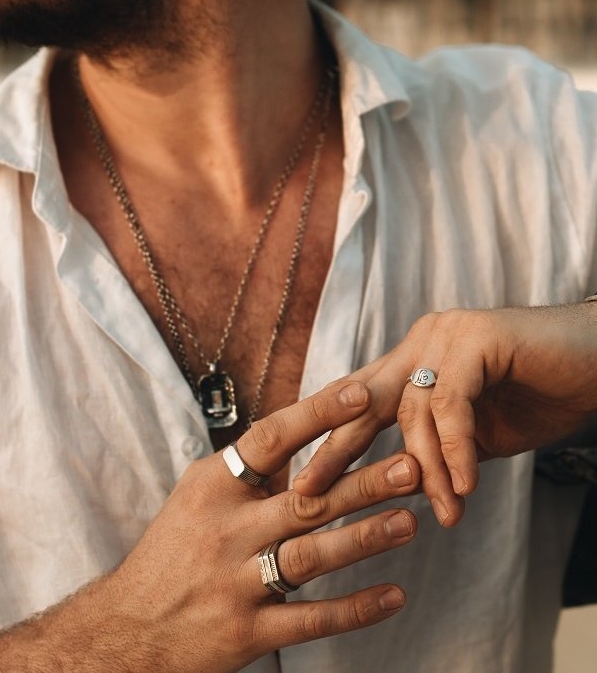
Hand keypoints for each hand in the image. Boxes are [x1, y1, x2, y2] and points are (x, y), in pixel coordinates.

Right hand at [102, 383, 418, 671]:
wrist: (127, 630)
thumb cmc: (170, 554)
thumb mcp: (195, 498)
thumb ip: (243, 471)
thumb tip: (300, 430)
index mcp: (212, 487)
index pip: (270, 439)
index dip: (317, 414)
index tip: (363, 396)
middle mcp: (225, 529)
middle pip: (305, 500)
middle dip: (362, 482)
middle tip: (411, 464)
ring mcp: (236, 581)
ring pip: (312, 555)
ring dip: (365, 537)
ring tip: (411, 521)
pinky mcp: (248, 632)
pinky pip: (311, 618)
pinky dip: (356, 609)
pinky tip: (394, 595)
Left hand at [293, 304, 596, 527]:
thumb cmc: (542, 395)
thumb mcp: (478, 434)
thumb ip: (439, 449)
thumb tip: (405, 486)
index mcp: (414, 359)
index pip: (360, 400)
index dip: (330, 440)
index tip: (303, 485)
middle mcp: (421, 340)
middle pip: (364, 398)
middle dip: (335, 447)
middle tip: (308, 494)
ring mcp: (446, 334)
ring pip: (413, 409)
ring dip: (426, 468)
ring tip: (443, 512)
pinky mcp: (476, 337)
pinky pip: (451, 402)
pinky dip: (456, 448)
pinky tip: (464, 487)